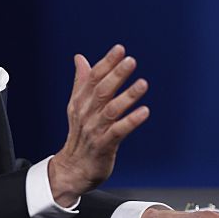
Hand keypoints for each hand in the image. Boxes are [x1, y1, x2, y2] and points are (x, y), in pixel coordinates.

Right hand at [48, 45, 148, 206]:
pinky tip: (144, 112)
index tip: (119, 49)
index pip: (92, 78)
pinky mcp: (104, 145)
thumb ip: (81, 81)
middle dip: (116, 75)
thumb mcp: (77, 106)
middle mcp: (86, 113)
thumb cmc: (80, 135)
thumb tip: (79, 58)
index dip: (106, 63)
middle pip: (101, 91)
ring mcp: (94, 130)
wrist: (74, 168)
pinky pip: (118, 131)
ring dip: (127, 96)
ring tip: (143, 84)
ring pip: (111, 110)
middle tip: (131, 61)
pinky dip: (131, 121)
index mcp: (80, 102)